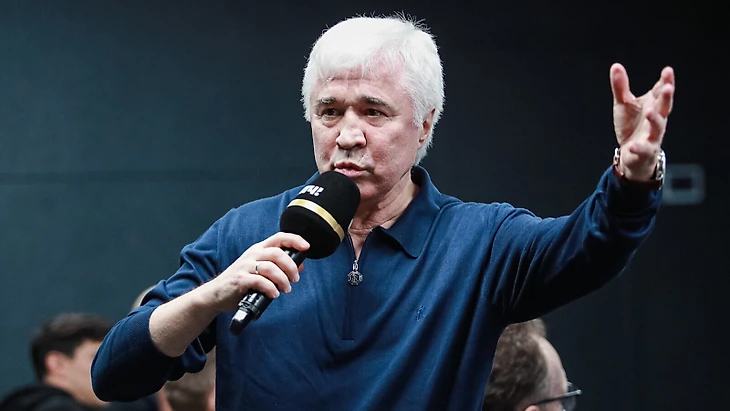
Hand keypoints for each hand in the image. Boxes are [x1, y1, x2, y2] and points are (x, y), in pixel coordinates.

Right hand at [198, 232, 308, 312]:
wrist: (216, 293)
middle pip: (277, 253)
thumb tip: (300, 265)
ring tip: (286, 289)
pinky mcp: (240, 279)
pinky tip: (273, 294)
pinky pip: (260, 281)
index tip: (306, 246)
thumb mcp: (260, 271)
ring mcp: (245, 266)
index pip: (279, 238)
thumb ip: (280, 267)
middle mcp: (252, 254)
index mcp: (259, 249)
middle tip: (295, 279)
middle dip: (291, 266)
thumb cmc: (241, 281)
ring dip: (282, 279)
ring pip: (270, 267)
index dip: (294, 240)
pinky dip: (270, 288)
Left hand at [610, 63, 674, 180]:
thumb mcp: (624, 105)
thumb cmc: (632, 126)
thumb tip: (616, 66)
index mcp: (653, 106)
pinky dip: (639, 147)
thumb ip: (621, 87)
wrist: (632, 154)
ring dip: (655, 119)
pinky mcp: (645, 151)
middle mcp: (656, 120)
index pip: (661, 92)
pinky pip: (643, 149)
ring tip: (650, 112)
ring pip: (658, 127)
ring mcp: (652, 136)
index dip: (666, 82)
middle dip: (666, 98)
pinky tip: (632, 145)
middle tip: (667, 87)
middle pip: (664, 108)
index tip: (668, 70)